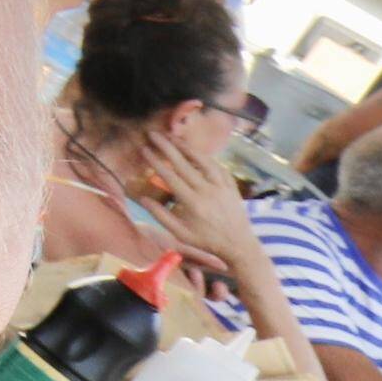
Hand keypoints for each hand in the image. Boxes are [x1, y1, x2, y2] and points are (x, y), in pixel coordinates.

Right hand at [141, 120, 268, 275]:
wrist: (239, 246)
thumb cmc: (207, 242)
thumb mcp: (181, 234)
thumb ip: (161, 216)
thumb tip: (142, 199)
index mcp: (193, 203)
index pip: (170, 176)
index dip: (155, 161)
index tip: (144, 149)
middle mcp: (207, 191)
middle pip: (184, 164)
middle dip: (167, 147)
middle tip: (154, 134)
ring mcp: (222, 187)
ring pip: (203, 161)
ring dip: (187, 147)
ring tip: (174, 137)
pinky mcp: (232, 187)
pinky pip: (219, 167)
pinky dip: (207, 158)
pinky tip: (198, 153)